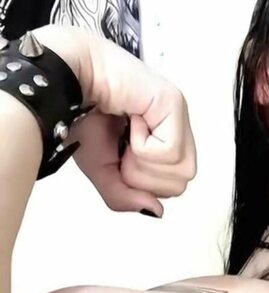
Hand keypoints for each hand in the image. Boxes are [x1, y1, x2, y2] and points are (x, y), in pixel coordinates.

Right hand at [36, 26, 196, 215]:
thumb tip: (157, 211)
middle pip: (180, 184)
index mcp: (163, 142)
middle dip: (143, 177)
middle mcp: (177, 129)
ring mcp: (179, 115)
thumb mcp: (102, 170)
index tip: (118, 158)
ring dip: (141, 161)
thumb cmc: (81, 116)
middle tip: (122, 146)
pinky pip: (169, 152)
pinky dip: (141, 145)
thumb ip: (127, 196)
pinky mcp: (174, 103)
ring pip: (180, 172)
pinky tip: (130, 119)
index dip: (141, 185)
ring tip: (126, 132)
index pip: (171, 187)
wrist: (65, 81)